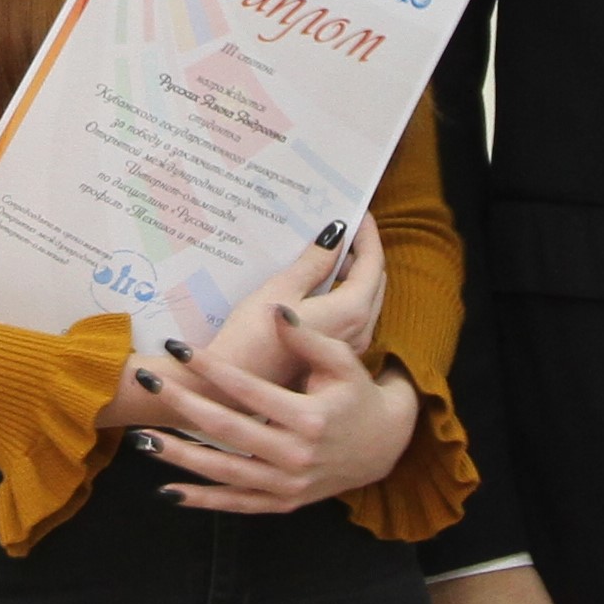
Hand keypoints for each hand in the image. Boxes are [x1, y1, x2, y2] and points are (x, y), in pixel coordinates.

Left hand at [130, 240, 416, 513]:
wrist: (384, 445)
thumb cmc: (357, 394)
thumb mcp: (341, 361)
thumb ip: (307, 338)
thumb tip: (275, 311)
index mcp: (309, 418)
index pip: (248, 389)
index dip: (210, 368)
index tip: (178, 348)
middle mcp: (296, 456)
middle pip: (227, 430)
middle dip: (183, 406)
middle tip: (148, 383)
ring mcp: (288, 485)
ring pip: (225, 472)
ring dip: (180, 457)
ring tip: (142, 440)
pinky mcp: (284, 502)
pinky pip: (237, 504)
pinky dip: (202, 500)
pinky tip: (167, 492)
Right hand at [201, 214, 386, 387]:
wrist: (230, 392)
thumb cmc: (251, 339)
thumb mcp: (280, 290)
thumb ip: (313, 262)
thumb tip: (336, 234)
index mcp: (351, 312)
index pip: (374, 264)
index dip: (368, 234)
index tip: (360, 212)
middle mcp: (359, 331)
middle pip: (373, 282)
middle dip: (362, 252)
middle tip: (345, 226)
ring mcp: (347, 347)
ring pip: (363, 300)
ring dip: (352, 273)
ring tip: (330, 248)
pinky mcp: (330, 354)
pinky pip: (350, 315)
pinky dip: (342, 292)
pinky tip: (318, 281)